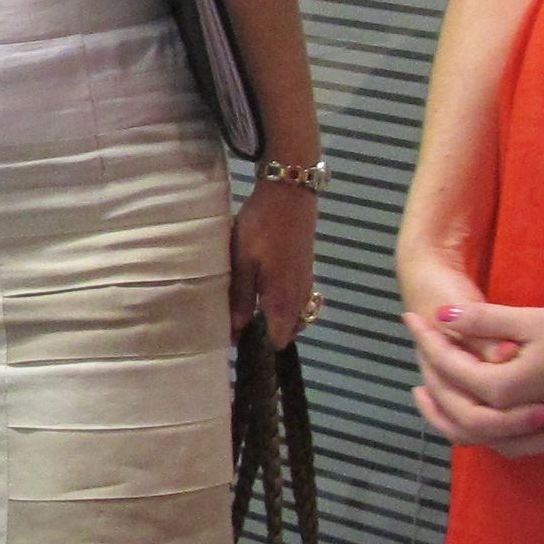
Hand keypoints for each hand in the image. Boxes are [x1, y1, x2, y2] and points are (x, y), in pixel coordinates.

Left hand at [229, 179, 316, 344]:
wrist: (289, 195)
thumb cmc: (261, 229)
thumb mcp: (243, 262)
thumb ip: (241, 297)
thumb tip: (236, 330)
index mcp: (284, 299)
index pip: (279, 339)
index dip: (261, 347)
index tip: (241, 348)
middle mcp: (300, 296)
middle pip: (290, 330)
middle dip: (270, 336)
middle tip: (242, 333)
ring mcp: (306, 282)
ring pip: (296, 314)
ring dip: (278, 320)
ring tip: (251, 318)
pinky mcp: (306, 269)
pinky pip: (298, 299)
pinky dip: (284, 306)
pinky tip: (265, 297)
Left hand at [412, 292, 543, 455]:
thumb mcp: (534, 320)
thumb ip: (484, 321)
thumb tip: (439, 315)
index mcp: (507, 390)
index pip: (452, 371)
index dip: (428, 340)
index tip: (413, 315)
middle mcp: (518, 415)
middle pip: (456, 413)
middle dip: (431, 383)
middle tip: (416, 353)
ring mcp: (538, 424)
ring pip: (480, 433)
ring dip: (450, 415)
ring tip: (427, 392)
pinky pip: (505, 434)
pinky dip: (481, 424)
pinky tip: (472, 404)